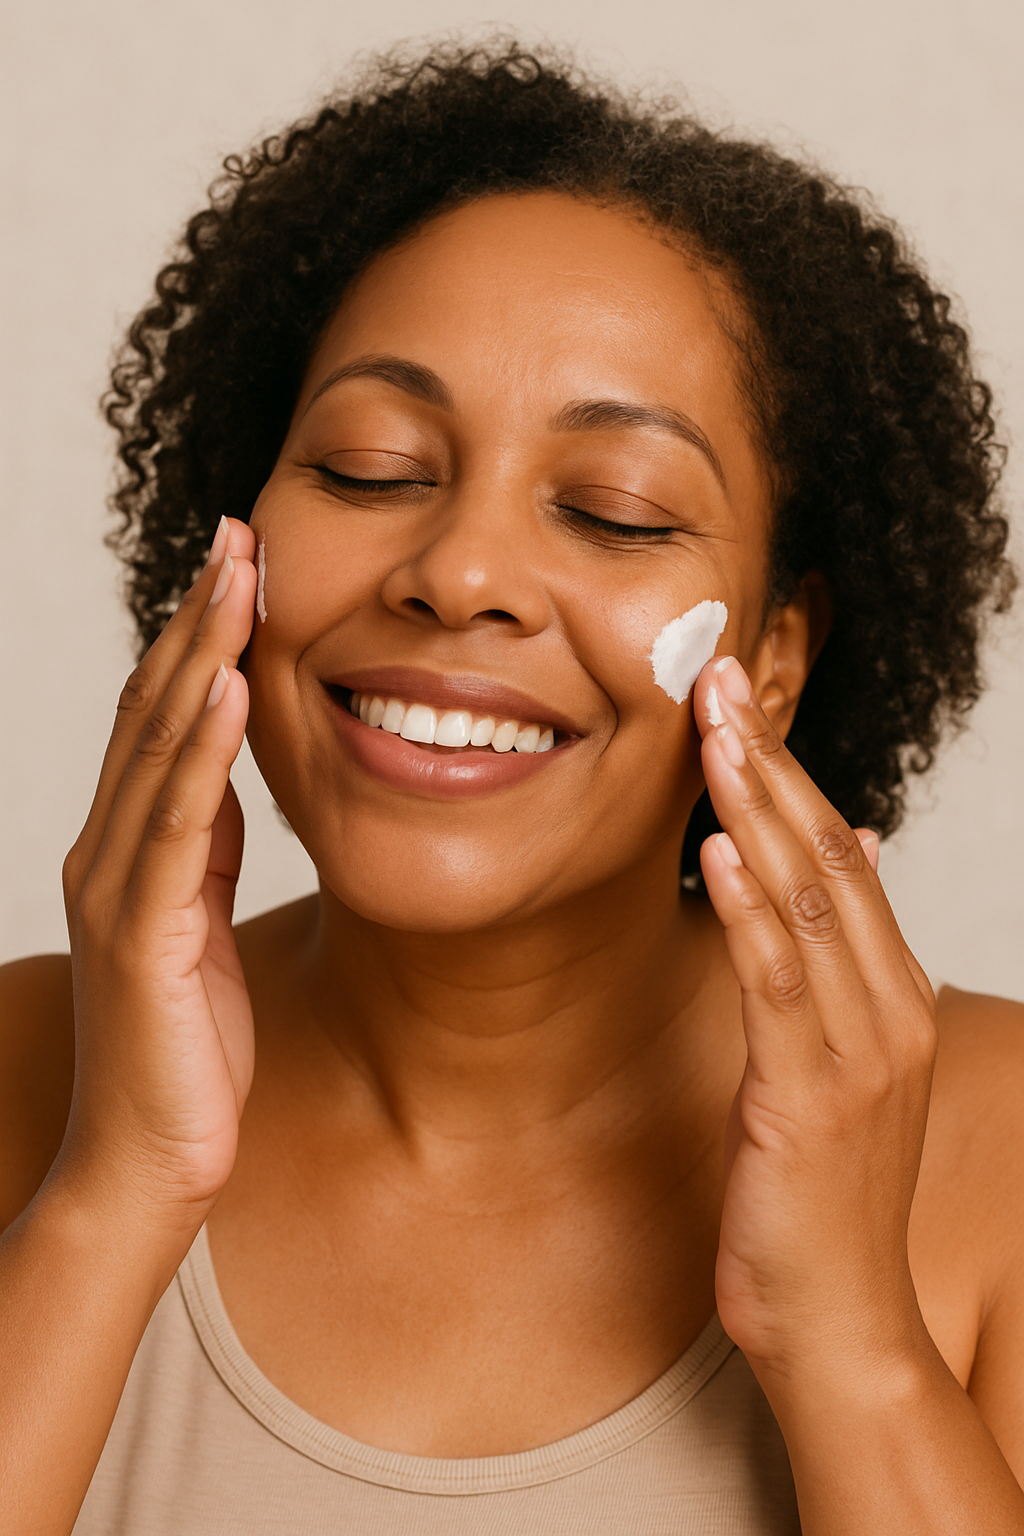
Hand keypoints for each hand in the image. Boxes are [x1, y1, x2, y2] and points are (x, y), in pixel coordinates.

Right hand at [58, 518, 257, 1223]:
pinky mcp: (141, 938)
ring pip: (158, 750)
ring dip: (198, 656)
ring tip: (236, 577)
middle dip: (198, 618)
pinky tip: (227, 689)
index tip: (240, 565)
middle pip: (153, 712)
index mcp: (129, 851)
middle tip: (238, 534)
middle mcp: (110, 855)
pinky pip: (176, 828)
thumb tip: (226, 779)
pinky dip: (200, 752)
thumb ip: (201, 852)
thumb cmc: (185, 1052)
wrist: (149, 1164)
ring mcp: (118, 893)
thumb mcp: (200, 925)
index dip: (196, 639)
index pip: (161, 721)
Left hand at [695, 655, 936, 1387]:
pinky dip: (749, 909)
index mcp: (892, 995)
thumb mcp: (836, 1065)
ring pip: (810, 901)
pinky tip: (716, 849)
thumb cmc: (820, 1195)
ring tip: (711, 729)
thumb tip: (847, 859)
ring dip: (755, 806)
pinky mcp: (811, 1096)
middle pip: (831, 855)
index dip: (789, 771)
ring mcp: (859, 1053)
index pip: (844, 854)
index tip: (736, 702)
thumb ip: (838, 966)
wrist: (840, 1323)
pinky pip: (781, 983)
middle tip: (718, 678)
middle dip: (769, 760)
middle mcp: (888, 1010)